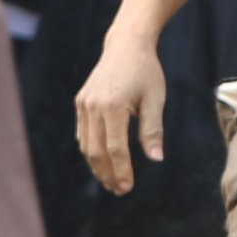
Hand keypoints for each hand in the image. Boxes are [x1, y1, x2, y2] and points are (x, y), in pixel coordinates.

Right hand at [74, 40, 168, 194]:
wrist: (126, 45)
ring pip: (86, 145)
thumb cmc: (146, 72)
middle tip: (119, 190)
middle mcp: (93, 106)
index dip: (121, 171)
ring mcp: (84, 104)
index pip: (115, 148)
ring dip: (97, 166)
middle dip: (107, 174)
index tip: (128, 188)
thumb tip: (156, 159)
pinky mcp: (80, 102)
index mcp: (113, 106)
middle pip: (97, 151)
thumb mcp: (155, 100)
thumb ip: (153, 130)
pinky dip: (91, 150)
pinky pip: (82, 133)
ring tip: (110, 181)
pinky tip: (101, 162)